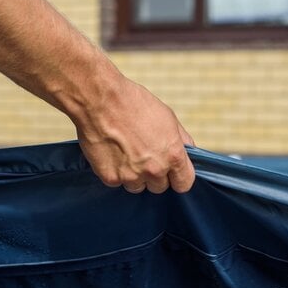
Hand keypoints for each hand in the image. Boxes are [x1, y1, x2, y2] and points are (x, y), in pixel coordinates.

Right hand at [73, 78, 195, 193]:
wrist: (100, 100)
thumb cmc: (133, 103)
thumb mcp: (167, 116)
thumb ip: (180, 140)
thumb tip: (187, 152)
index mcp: (172, 155)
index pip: (184, 183)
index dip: (178, 178)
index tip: (172, 173)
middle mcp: (154, 170)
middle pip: (160, 187)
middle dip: (154, 174)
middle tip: (143, 155)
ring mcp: (131, 176)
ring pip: (138, 187)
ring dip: (134, 175)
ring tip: (125, 152)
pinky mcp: (110, 178)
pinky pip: (117, 182)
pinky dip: (115, 171)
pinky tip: (112, 152)